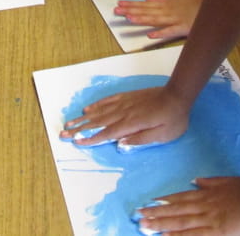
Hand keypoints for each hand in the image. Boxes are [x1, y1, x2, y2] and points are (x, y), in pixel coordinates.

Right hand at [59, 84, 188, 147]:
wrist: (177, 95)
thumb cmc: (172, 119)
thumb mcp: (162, 135)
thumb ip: (140, 140)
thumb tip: (120, 144)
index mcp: (131, 124)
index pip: (107, 133)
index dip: (91, 138)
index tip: (76, 142)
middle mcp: (123, 113)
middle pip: (98, 122)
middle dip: (79, 128)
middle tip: (63, 132)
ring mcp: (124, 103)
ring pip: (100, 112)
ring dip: (83, 118)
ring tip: (69, 122)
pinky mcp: (127, 97)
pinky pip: (108, 101)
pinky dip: (96, 105)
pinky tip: (88, 110)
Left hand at [115, 0, 206, 40]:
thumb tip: (147, 0)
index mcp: (164, 3)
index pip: (144, 5)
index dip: (132, 4)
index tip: (118, 4)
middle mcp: (167, 11)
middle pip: (146, 11)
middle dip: (131, 11)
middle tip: (116, 11)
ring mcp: (175, 19)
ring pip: (155, 20)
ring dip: (142, 19)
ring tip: (129, 19)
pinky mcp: (184, 28)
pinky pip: (171, 31)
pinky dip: (161, 33)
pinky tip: (150, 36)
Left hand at [133, 176, 239, 235]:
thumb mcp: (227, 181)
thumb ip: (210, 182)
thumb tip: (195, 181)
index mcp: (206, 194)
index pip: (180, 198)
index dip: (164, 202)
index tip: (149, 203)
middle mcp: (203, 207)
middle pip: (176, 211)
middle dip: (156, 214)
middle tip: (139, 216)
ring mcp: (208, 221)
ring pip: (180, 224)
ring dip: (162, 225)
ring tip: (146, 227)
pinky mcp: (216, 233)